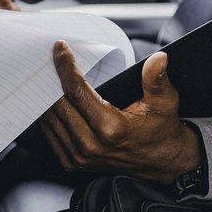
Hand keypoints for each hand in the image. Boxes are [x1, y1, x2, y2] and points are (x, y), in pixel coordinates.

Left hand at [41, 41, 200, 183]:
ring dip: (46, 97)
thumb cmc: (160, 128)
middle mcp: (90, 145)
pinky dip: (49, 115)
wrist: (160, 161)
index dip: (66, 67)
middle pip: (58, 104)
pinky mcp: (72, 162)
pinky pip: (50, 135)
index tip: (60, 48)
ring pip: (50, 120)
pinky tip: (51, 100)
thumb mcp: (165, 102)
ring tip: (48, 76)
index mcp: (110, 128)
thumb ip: (157, 80)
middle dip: (52, 79)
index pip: (77, 91)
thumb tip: (159, 58)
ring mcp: (79, 157)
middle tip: (51, 59)